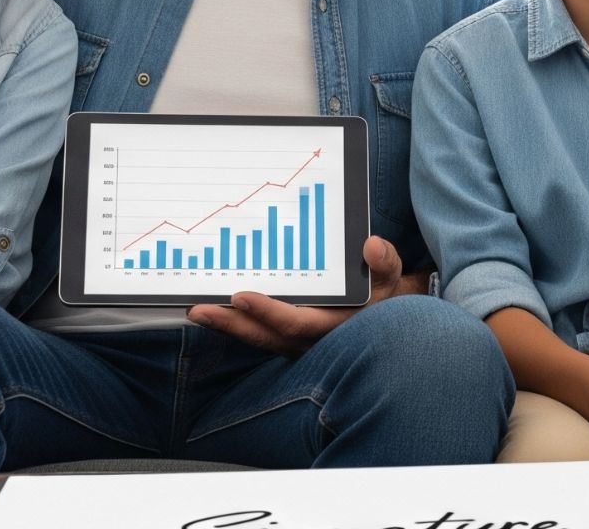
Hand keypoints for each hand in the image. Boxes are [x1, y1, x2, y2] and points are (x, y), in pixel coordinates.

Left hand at [185, 235, 405, 355]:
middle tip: (199, 309)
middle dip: (231, 323)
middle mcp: (310, 340)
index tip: (241, 295)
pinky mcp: (285, 336)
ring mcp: (294, 341)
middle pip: (264, 335)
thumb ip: (385, 263)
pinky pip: (256, 333)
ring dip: (226, 325)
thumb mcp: (392, 278)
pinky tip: (212, 311)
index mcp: (333, 326)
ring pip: (256, 337)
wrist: (384, 320)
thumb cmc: (383, 294)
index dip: (268, 311)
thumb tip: (371, 246)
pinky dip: (234, 324)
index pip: (295, 323)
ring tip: (196, 310)